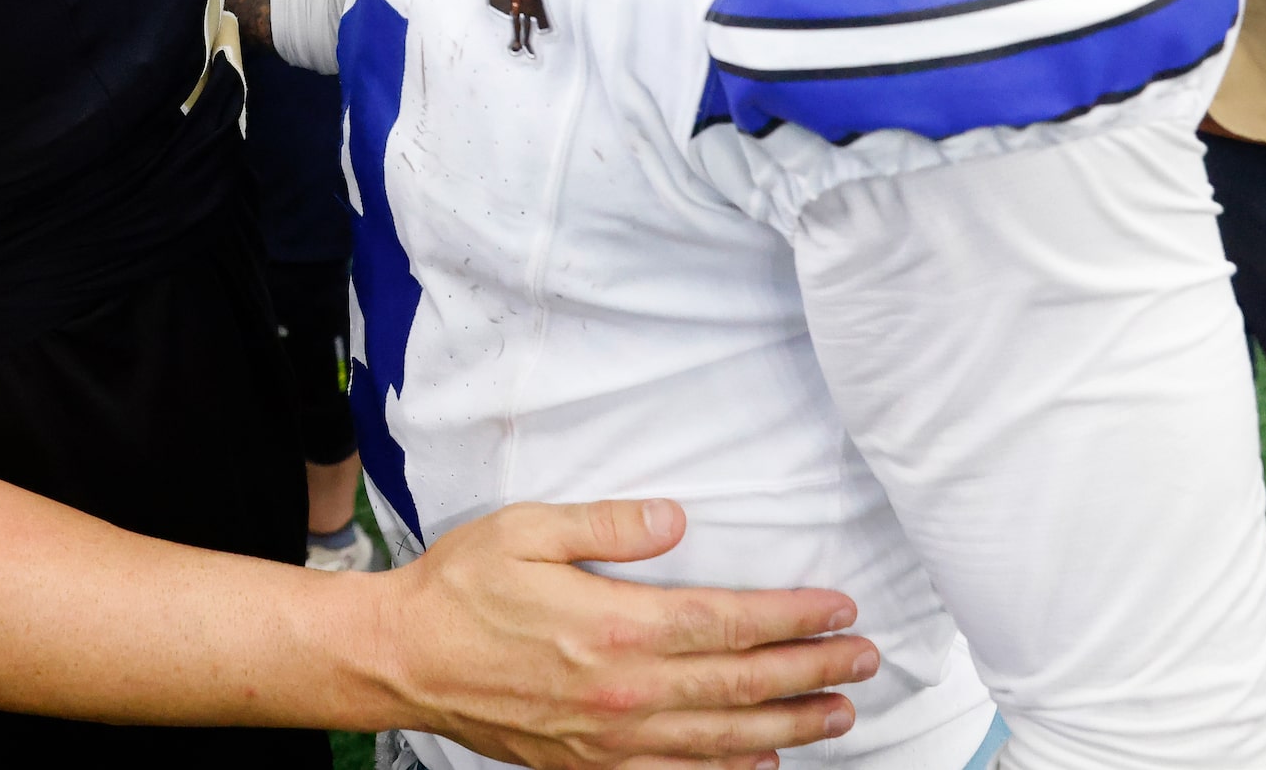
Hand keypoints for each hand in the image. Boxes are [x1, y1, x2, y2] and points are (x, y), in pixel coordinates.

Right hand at [376, 498, 873, 768]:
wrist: (401, 660)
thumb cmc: (460, 587)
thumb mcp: (528, 529)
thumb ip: (609, 525)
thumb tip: (676, 520)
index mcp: (617, 627)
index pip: (730, 623)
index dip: (793, 617)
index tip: (838, 607)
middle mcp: (625, 692)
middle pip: (742, 684)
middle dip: (812, 671)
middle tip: (864, 660)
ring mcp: (609, 739)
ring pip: (723, 739)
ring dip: (790, 726)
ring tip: (840, 713)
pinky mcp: (588, 767)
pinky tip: (762, 762)